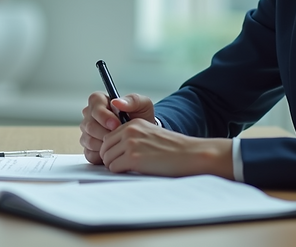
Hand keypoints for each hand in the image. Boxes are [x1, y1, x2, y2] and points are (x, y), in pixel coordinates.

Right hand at [79, 91, 154, 164]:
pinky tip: (113, 152)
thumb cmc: (143, 118)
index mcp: (100, 101)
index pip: (94, 103)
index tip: (116, 124)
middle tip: (120, 137)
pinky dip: (101, 155)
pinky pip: (89, 154)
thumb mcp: (143, 105)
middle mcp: (90, 116)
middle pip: (89, 125)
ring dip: (104, 145)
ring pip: (88, 140)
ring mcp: (88, 132)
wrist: (144, 137)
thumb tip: (116, 102)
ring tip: (118, 144)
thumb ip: (132, 101)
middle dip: (105, 133)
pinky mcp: (88, 148)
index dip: (103, 115)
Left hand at [99, 119, 233, 178]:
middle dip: (111, 158)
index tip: (119, 158)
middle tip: (122, 167)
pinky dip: (119, 172)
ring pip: (107, 158)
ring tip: (129, 170)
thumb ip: (132, 138)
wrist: (190, 154)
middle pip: (104, 147)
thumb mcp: (150, 135)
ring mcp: (130, 143)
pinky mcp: (133, 158)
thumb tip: (113, 152)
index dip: (112, 150)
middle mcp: (130, 130)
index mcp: (134, 123)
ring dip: (114, 166)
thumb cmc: (174, 150)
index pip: (108, 137)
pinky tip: (132, 172)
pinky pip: (113, 167)